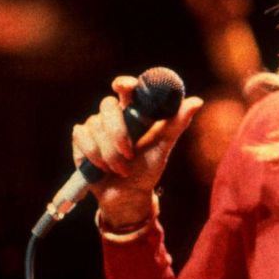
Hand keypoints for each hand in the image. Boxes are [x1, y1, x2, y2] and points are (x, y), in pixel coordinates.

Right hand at [71, 75, 202, 227]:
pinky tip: (102, 168)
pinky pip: (82, 137)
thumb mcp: (164, 147)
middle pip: (108, 106)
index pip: (127, 88)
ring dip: (109, 153)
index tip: (125, 86)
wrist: (128, 195)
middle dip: (118, 132)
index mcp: (134, 112)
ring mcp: (95, 125)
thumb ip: (176, 123)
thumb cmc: (147, 169)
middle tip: (129, 154)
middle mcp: (113, 115)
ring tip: (120, 169)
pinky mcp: (81, 139)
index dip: (124, 83)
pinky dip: (93, 154)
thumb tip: (197, 101)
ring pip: (95, 126)